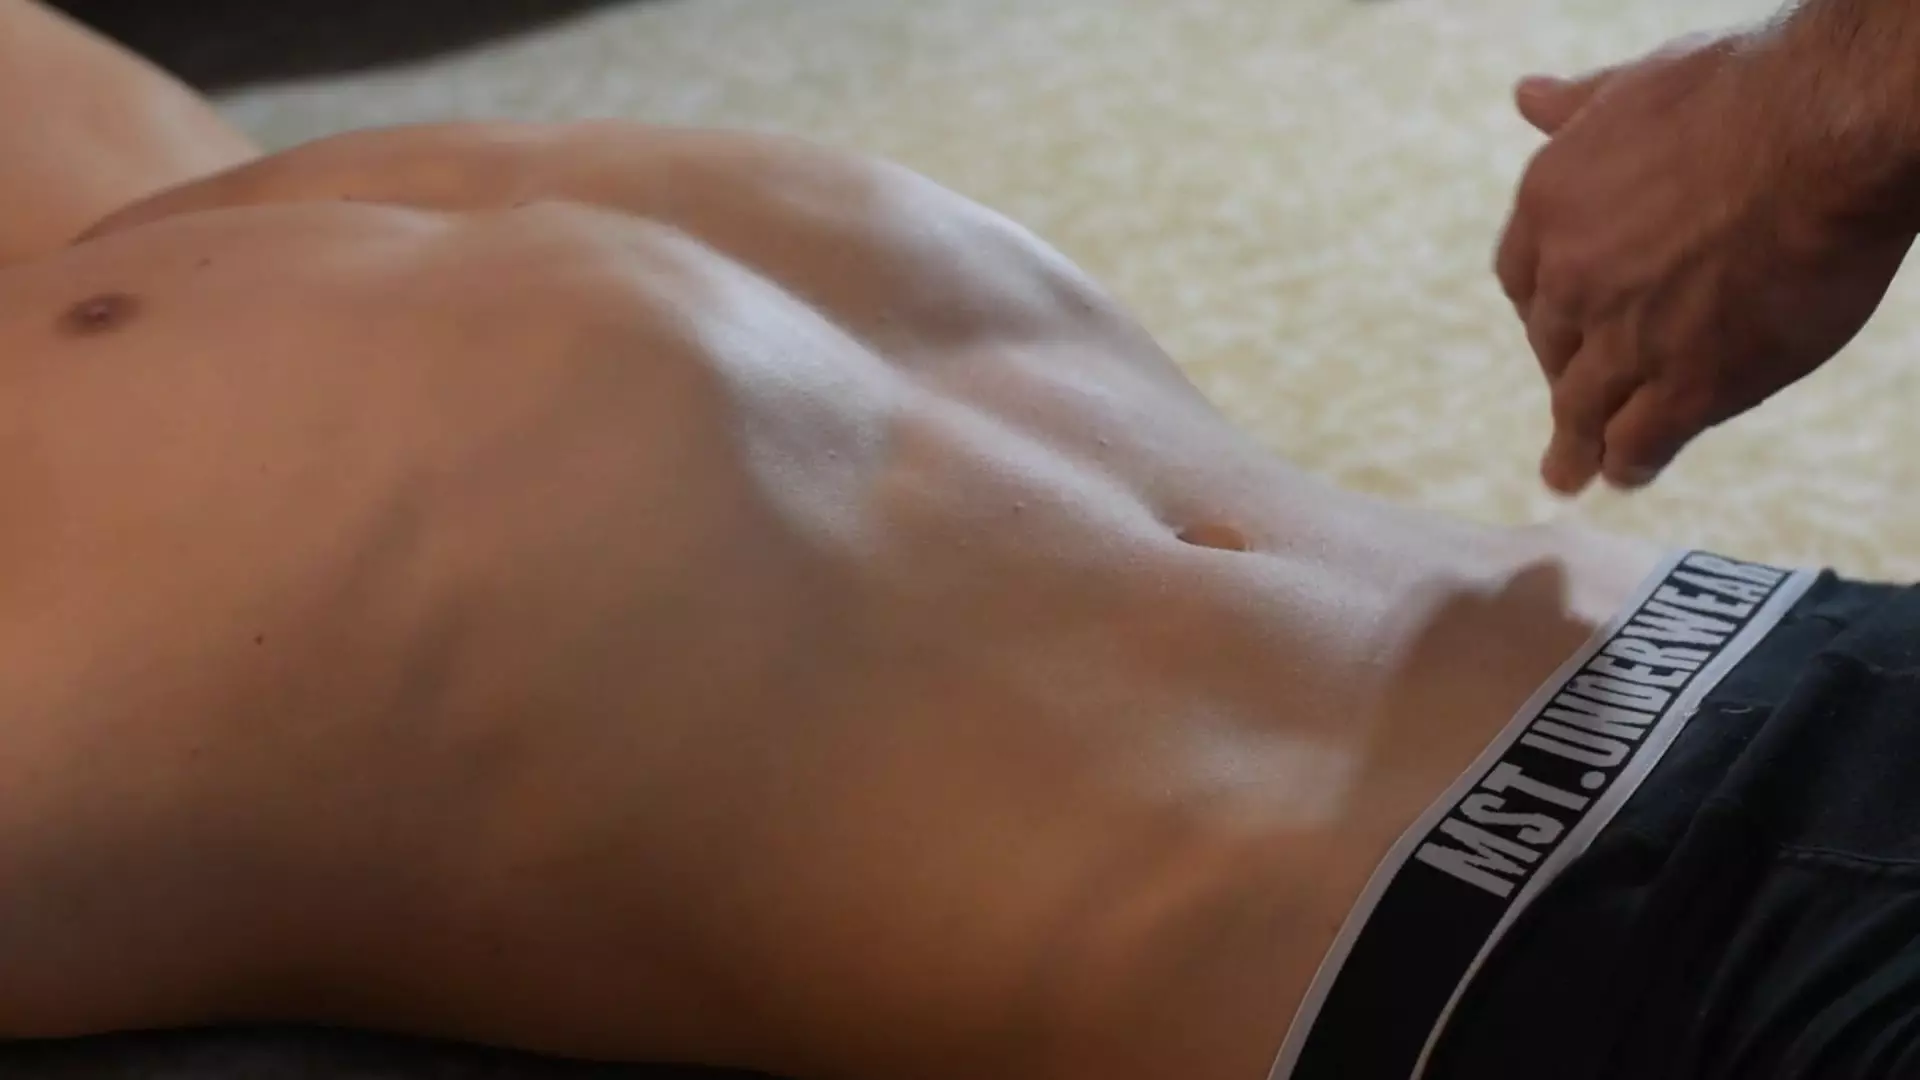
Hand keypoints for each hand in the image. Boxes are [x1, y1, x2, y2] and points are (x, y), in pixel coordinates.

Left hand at [1495, 30, 1916, 492]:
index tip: (1558, 324)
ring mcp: (1624, 339)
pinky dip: (1629, 462)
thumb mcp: (1638, 82)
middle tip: (1575, 402)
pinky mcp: (1689, 384)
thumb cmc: (1746, 90)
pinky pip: (1640, 442)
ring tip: (1569, 473)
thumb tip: (1526, 96)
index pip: (1520, 279)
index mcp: (1548, 207)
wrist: (1828, 132)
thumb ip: (1579, 107)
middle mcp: (1569, 280)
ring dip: (1576, 446)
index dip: (1543, 306)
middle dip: (1567, 371)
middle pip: (1553, 345)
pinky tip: (1627, 474)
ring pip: (1583, 409)